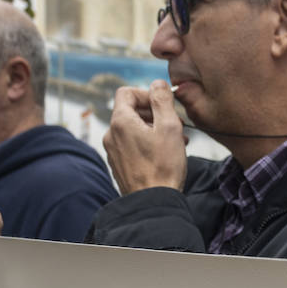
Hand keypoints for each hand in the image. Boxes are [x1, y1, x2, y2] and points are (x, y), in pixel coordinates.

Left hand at [104, 80, 186, 194]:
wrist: (152, 203)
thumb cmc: (163, 167)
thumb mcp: (169, 126)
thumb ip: (162, 100)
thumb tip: (157, 84)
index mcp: (120, 122)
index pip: (126, 92)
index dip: (146, 93)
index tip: (163, 104)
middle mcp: (111, 135)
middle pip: (130, 111)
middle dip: (154, 113)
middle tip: (175, 123)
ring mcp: (113, 151)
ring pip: (133, 129)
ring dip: (153, 129)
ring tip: (175, 140)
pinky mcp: (119, 165)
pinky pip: (131, 145)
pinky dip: (147, 143)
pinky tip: (165, 154)